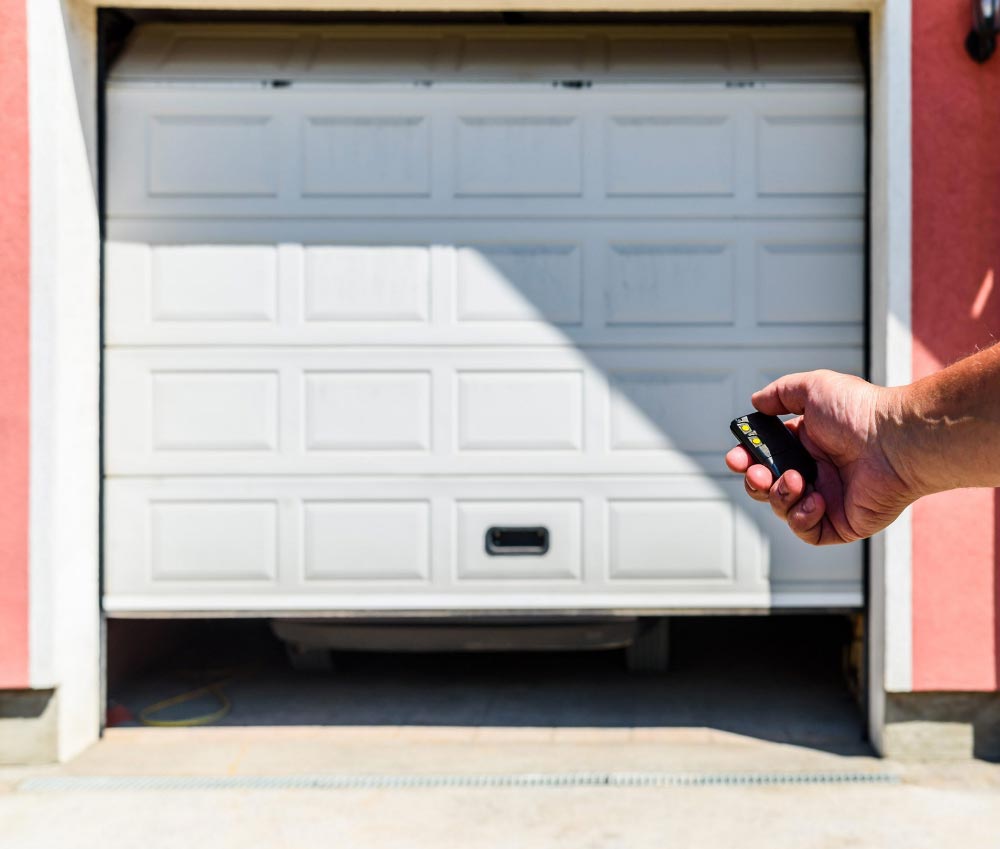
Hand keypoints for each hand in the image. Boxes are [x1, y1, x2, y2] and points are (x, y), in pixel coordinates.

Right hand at [725, 370, 914, 544]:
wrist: (896, 442)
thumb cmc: (861, 413)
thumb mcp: (813, 388)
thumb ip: (779, 393)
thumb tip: (756, 402)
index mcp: (807, 443)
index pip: (765, 456)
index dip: (746, 459)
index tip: (736, 456)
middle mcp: (816, 471)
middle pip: (767, 486)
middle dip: (754, 481)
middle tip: (758, 473)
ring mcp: (828, 498)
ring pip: (782, 508)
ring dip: (780, 495)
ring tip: (797, 480)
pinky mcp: (840, 523)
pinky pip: (806, 531)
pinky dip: (801, 517)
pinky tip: (815, 499)